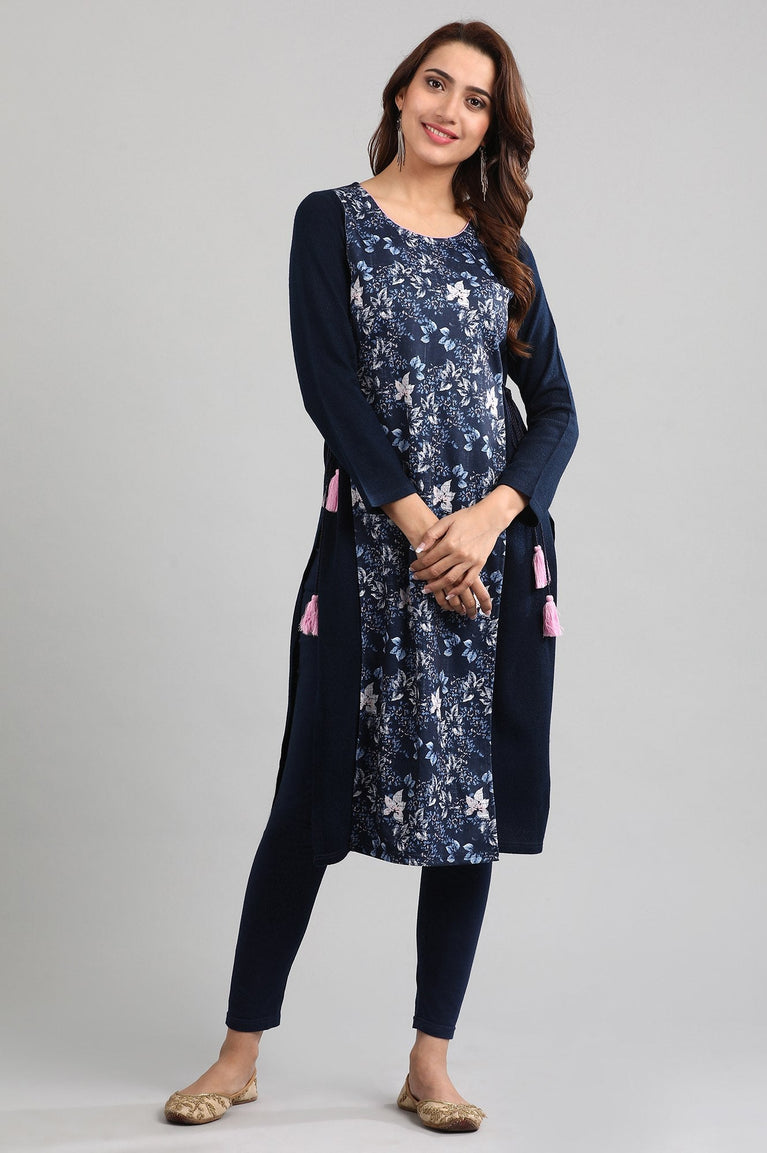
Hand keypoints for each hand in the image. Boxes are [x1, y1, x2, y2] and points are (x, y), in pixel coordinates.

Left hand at [409, 504, 502, 618]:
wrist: (490, 517)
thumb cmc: (467, 517)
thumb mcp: (446, 521)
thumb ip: (431, 535)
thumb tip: (419, 549)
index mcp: (449, 543)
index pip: (428, 559)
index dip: (418, 565)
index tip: (412, 568)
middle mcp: (459, 554)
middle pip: (436, 571)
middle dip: (423, 576)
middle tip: (416, 578)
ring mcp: (470, 561)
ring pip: (450, 580)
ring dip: (436, 587)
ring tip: (427, 590)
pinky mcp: (479, 565)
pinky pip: (467, 582)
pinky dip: (458, 591)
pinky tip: (449, 595)